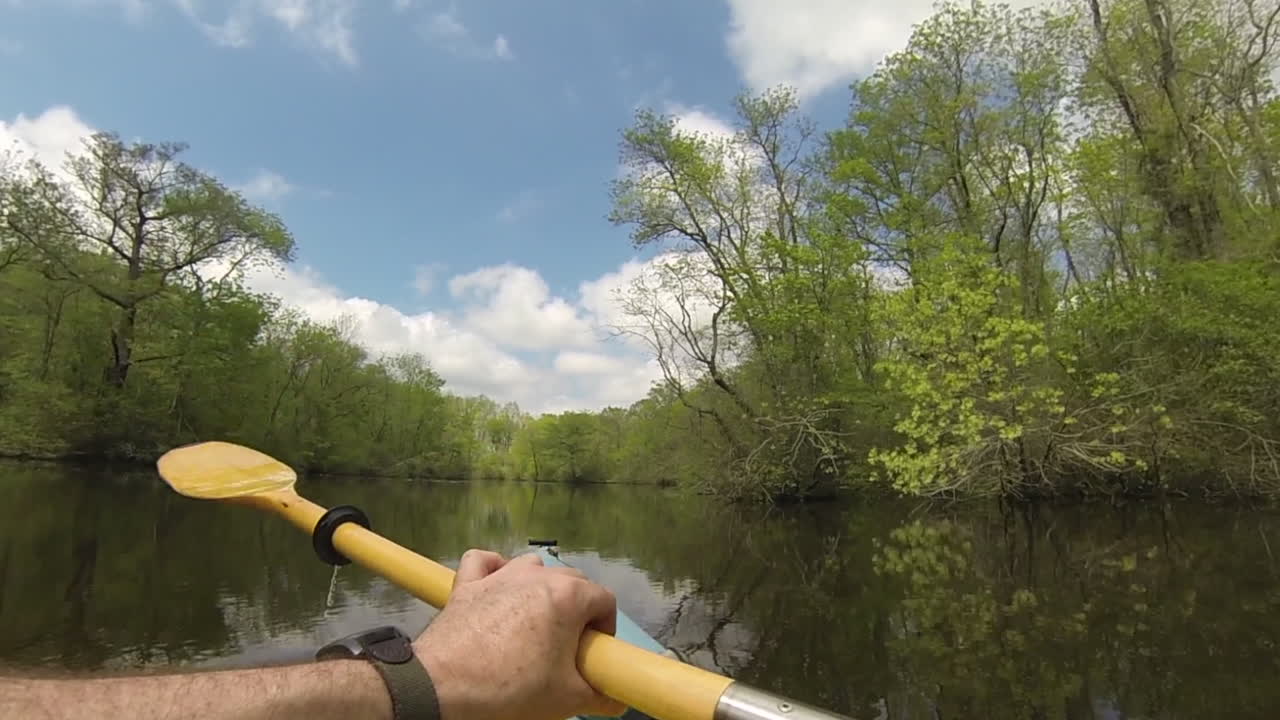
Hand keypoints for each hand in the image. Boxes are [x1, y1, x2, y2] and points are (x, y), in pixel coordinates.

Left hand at [414, 550, 627, 719]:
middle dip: (577, 611)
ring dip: (540, 589)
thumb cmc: (508, 688)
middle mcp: (537, 576)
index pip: (604, 601)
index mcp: (568, 596)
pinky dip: (494, 570)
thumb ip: (599, 695)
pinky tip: (497, 588)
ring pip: (532, 567)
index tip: (591, 654)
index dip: (604, 630)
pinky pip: (484, 561)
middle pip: (573, 581)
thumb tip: (615, 701)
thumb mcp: (567, 699)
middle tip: (566, 649)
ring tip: (535, 625)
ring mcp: (500, 575)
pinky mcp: (468, 583)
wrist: (443, 687)